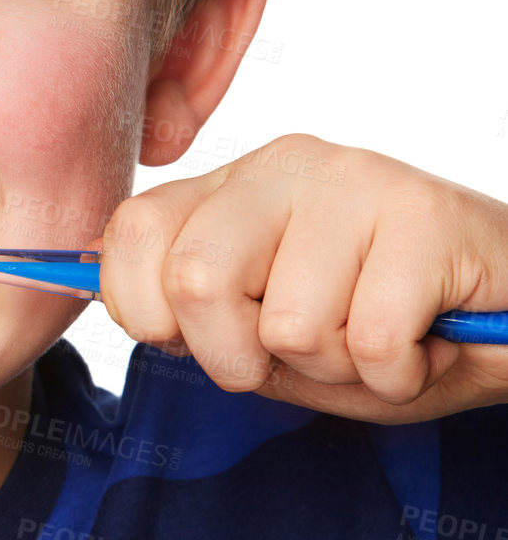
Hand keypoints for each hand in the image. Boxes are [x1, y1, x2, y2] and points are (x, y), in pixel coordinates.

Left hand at [96, 134, 507, 420]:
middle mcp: (287, 165)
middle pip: (194, 280)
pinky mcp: (425, 213)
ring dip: (340, 368)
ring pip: (289, 324)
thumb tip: (113, 303)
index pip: (131, 234)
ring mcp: (357, 179)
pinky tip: (426, 342)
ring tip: (382, 337)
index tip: (210, 343)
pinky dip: (399, 375)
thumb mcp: (274, 336)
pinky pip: (370, 341)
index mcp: (236, 185)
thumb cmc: (390, 328)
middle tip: (306, 354)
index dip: (149, 317)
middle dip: (242, 359)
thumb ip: (196, 319)